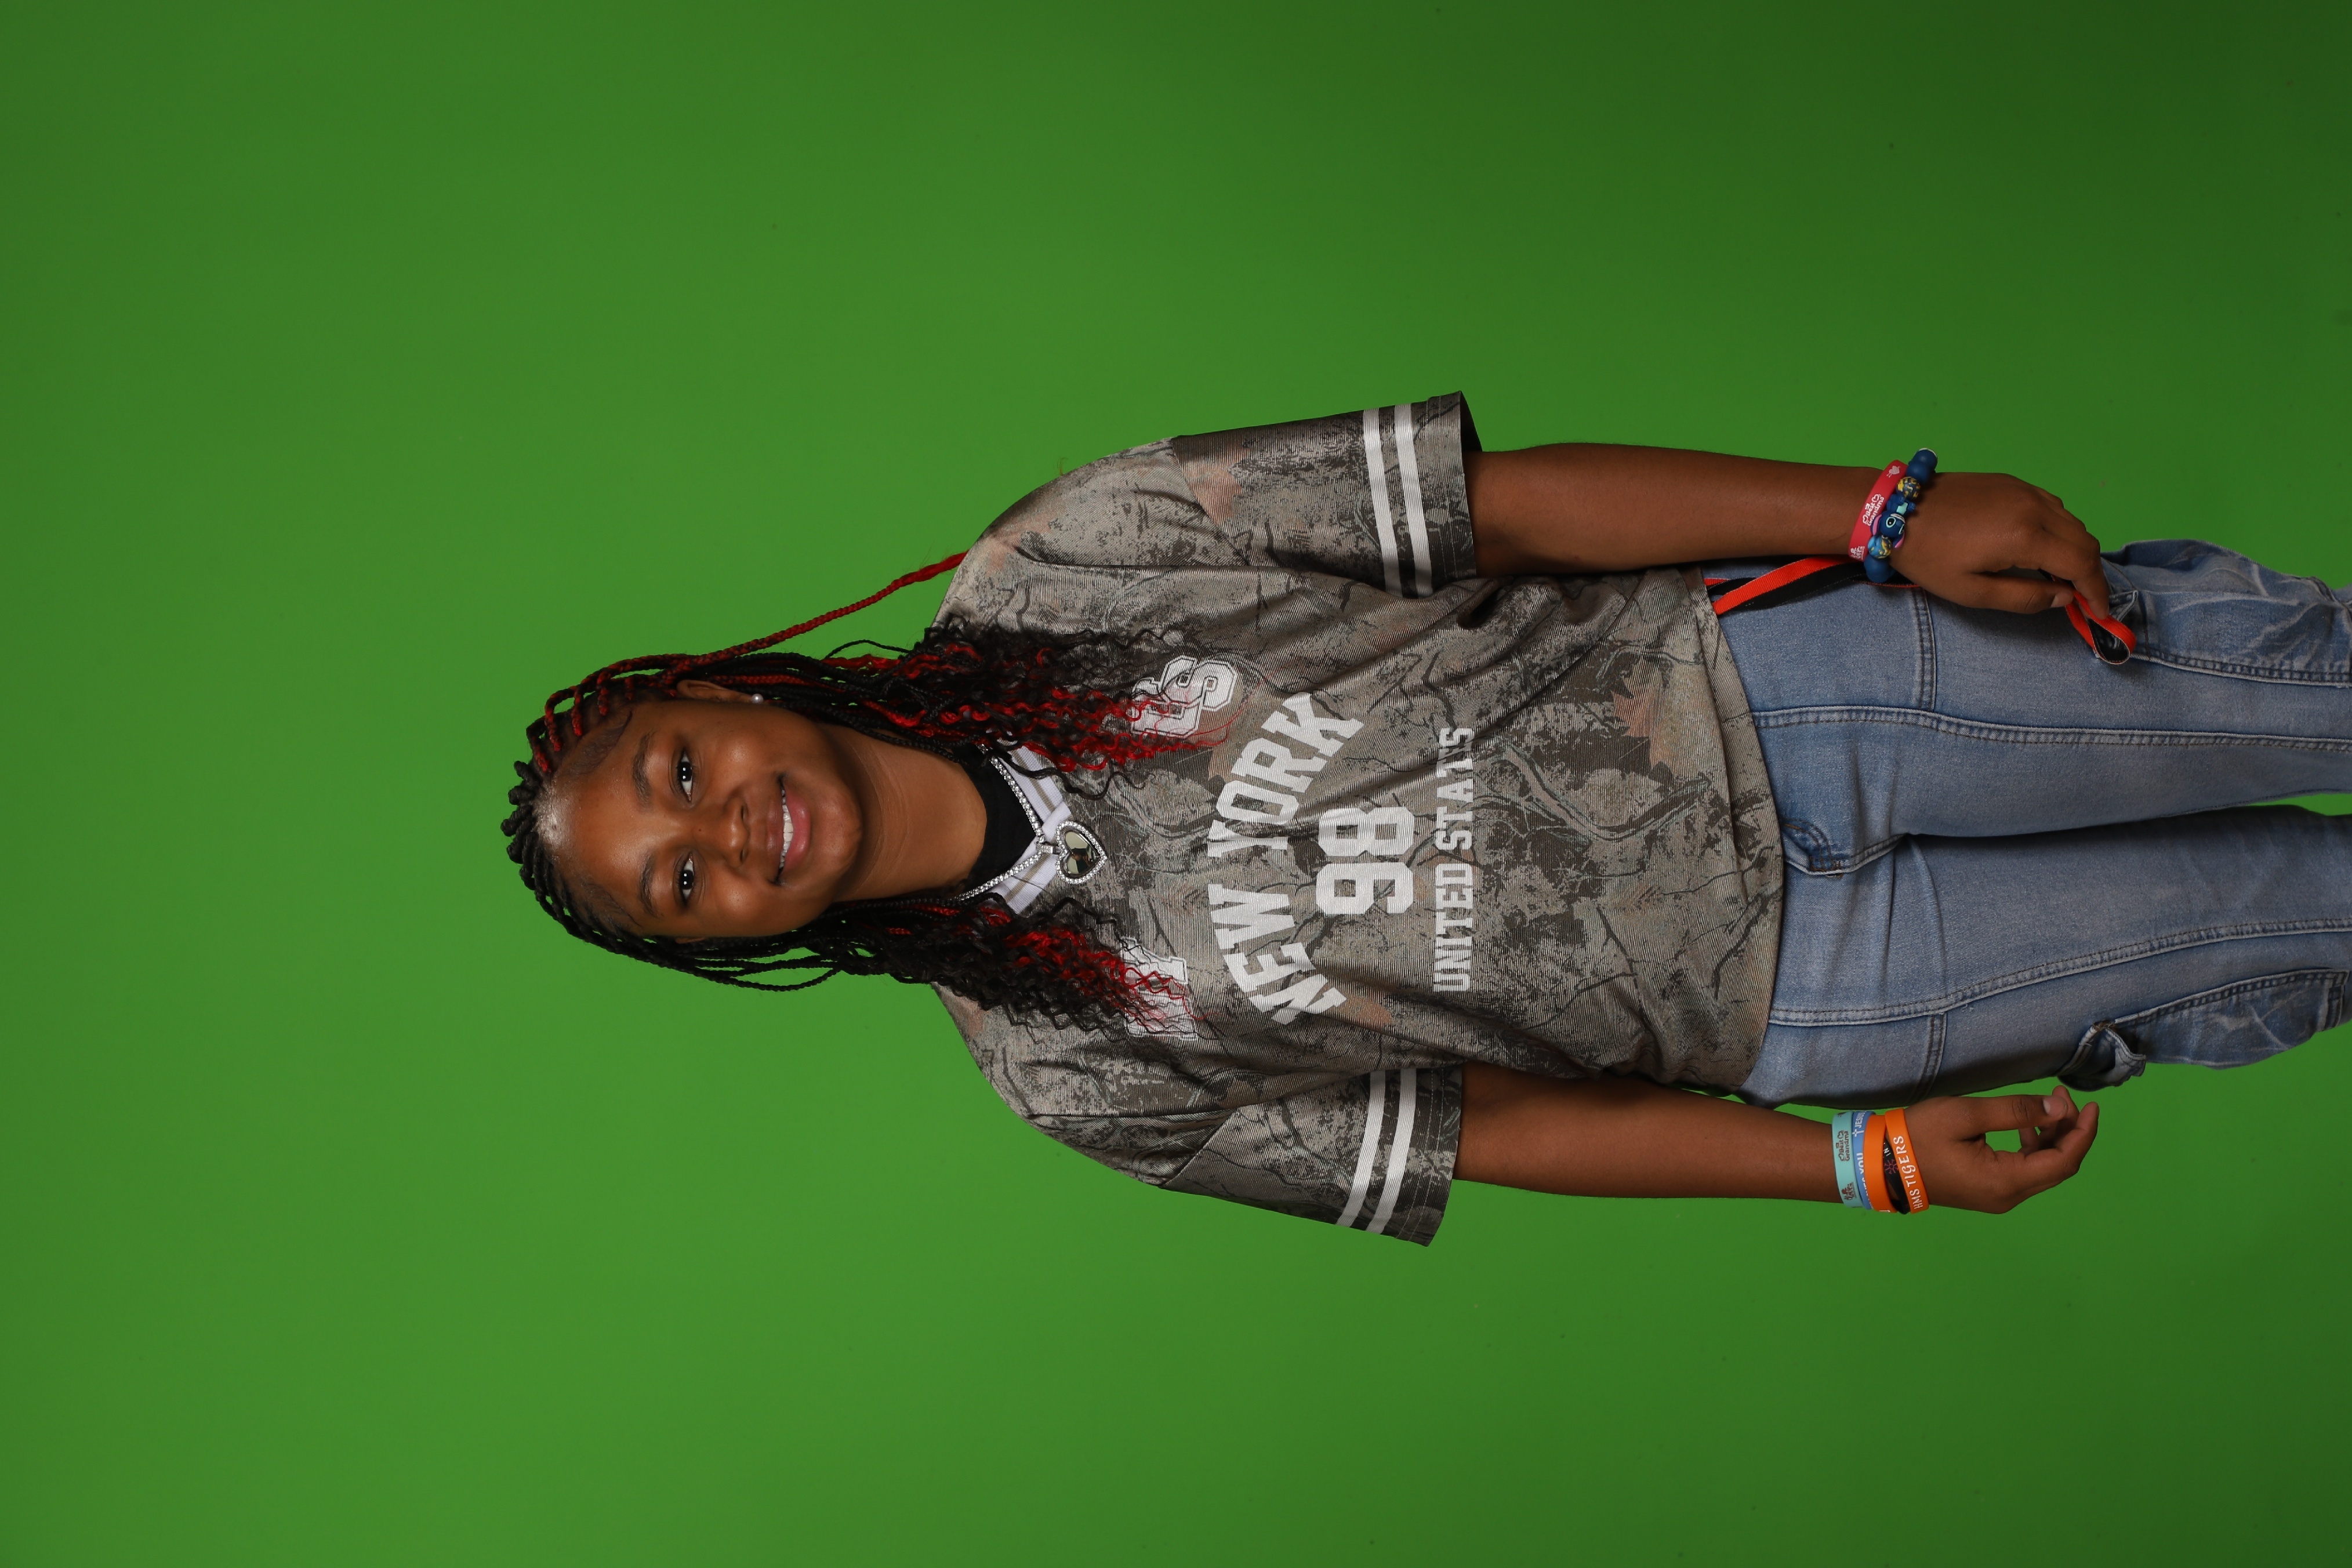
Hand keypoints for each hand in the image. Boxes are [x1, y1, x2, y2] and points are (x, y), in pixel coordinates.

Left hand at [1894, 472, 2112, 619]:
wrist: (1894, 511)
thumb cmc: (1927, 556)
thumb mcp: (1972, 591)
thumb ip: (2024, 597)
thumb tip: (2064, 598)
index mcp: (2025, 536)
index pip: (2081, 563)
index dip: (2096, 590)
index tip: (2098, 612)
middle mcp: (2033, 507)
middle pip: (2084, 540)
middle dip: (2090, 572)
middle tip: (2084, 599)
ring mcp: (2024, 490)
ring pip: (2071, 521)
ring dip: (2076, 549)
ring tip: (2063, 578)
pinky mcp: (2011, 482)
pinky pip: (2052, 506)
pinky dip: (2060, 529)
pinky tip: (2044, 548)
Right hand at [1901, 1087, 2100, 1212]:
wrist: (1882, 1163)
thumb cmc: (1919, 1136)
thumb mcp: (1966, 1115)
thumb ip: (2015, 1111)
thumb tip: (2057, 1109)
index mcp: (2006, 1181)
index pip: (2064, 1161)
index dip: (2083, 1133)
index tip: (2090, 1105)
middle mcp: (2008, 1196)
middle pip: (2058, 1167)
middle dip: (2070, 1131)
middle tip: (2063, 1097)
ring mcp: (1998, 1196)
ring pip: (2043, 1170)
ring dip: (2052, 1139)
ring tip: (2046, 1106)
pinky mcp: (1988, 1191)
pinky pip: (2025, 1172)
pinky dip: (2033, 1148)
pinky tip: (2024, 1127)